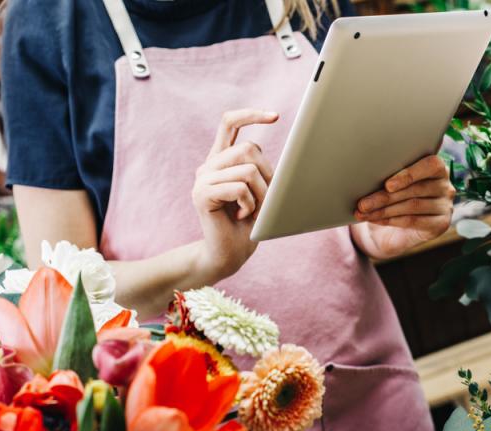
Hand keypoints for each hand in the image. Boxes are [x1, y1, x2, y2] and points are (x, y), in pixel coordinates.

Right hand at [192, 109, 277, 278]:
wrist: (229, 254)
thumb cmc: (249, 224)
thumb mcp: (261, 192)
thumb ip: (261, 170)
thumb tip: (289, 156)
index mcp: (221, 159)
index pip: (230, 123)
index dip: (250, 115)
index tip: (275, 116)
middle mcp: (209, 165)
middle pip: (248, 149)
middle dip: (267, 175)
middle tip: (265, 199)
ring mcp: (202, 179)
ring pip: (247, 169)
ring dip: (260, 194)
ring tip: (252, 210)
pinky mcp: (201, 195)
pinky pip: (238, 188)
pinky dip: (248, 204)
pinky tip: (241, 215)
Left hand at [351, 155, 454, 258]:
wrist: (392, 230)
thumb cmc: (391, 199)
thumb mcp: (389, 184)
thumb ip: (388, 176)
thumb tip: (367, 174)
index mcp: (436, 168)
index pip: (430, 165)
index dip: (408, 174)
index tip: (387, 185)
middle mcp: (445, 185)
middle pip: (415, 189)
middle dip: (385, 196)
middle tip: (363, 203)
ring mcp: (445, 206)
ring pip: (412, 205)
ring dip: (384, 209)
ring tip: (364, 212)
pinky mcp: (440, 224)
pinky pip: (413, 221)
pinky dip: (391, 220)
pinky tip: (375, 219)